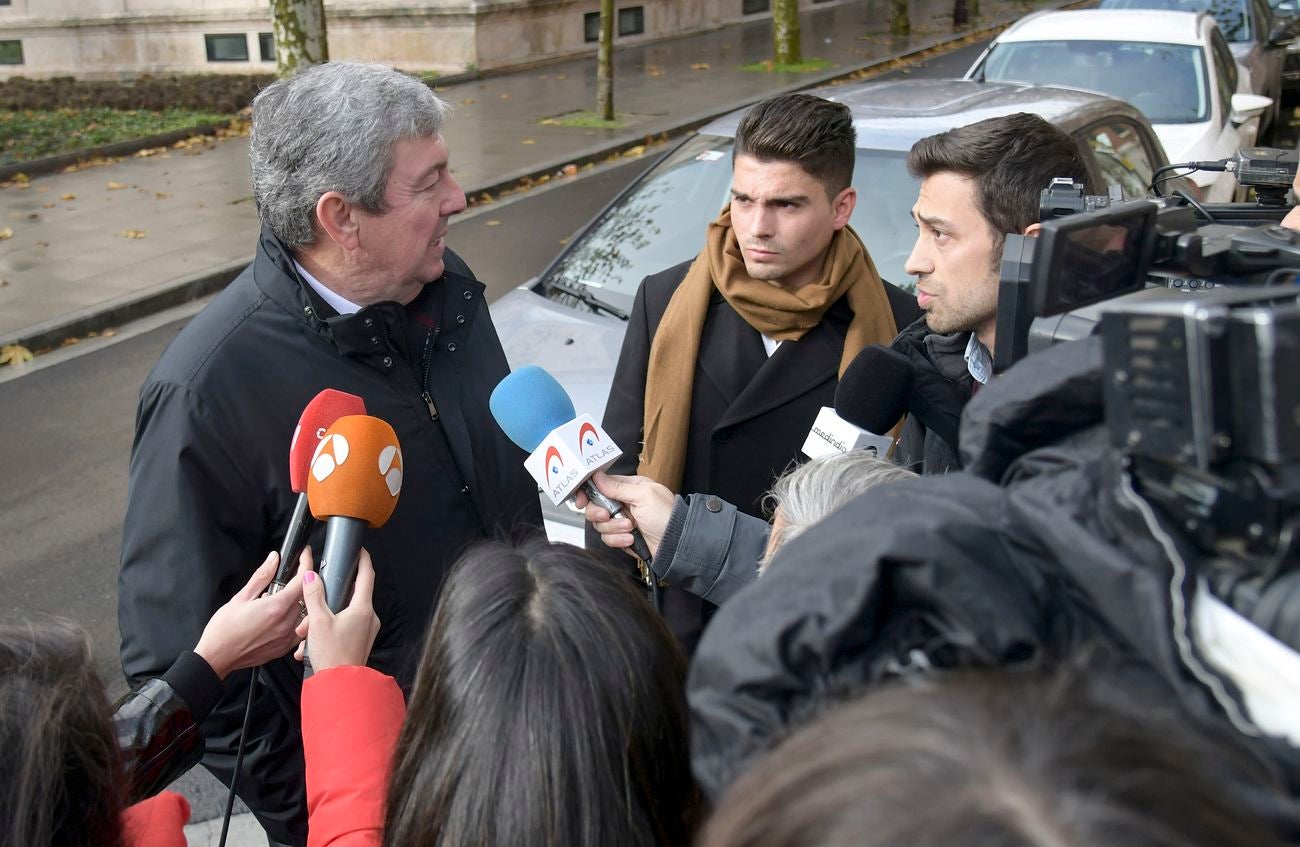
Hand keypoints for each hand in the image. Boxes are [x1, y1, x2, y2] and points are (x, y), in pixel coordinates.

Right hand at [193, 552, 305, 679]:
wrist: (217, 656)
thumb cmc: (224, 629)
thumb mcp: (241, 597)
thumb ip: (262, 576)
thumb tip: (273, 560)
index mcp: (276, 607)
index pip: (303, 580)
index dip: (306, 564)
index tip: (304, 555)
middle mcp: (285, 623)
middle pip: (306, 596)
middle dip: (299, 583)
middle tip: (285, 580)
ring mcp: (286, 637)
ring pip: (305, 613)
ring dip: (298, 602)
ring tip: (279, 601)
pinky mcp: (284, 648)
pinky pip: (299, 630)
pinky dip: (295, 620)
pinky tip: (280, 617)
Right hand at [293, 547, 379, 671]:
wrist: (340, 686)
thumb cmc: (333, 655)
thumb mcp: (318, 621)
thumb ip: (314, 595)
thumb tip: (311, 576)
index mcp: (363, 608)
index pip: (367, 575)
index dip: (363, 560)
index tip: (359, 550)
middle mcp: (369, 618)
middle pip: (350, 595)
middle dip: (328, 598)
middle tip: (312, 603)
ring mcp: (366, 630)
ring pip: (344, 613)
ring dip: (323, 619)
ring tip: (307, 632)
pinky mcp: (360, 641)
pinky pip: (344, 627)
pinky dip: (327, 631)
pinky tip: (311, 643)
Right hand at [573, 471, 673, 557]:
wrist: (676, 545)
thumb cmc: (667, 516)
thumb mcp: (644, 495)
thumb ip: (619, 487)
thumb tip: (598, 476)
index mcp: (629, 488)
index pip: (601, 485)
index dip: (588, 491)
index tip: (581, 500)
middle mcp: (624, 503)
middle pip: (595, 505)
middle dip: (598, 512)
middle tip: (606, 515)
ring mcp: (622, 520)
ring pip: (600, 524)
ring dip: (613, 527)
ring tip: (630, 528)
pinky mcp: (622, 537)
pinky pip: (608, 538)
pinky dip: (618, 540)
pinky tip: (631, 539)